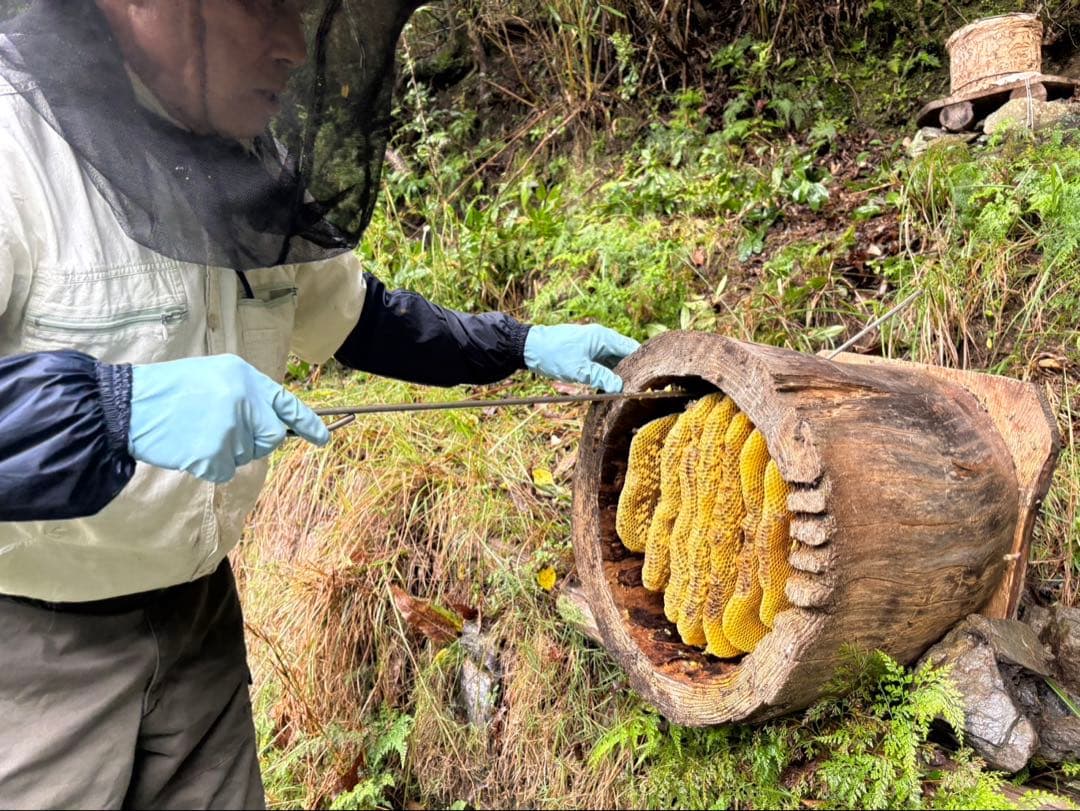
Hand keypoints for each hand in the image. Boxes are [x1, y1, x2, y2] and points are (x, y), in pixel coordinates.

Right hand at [128, 354, 328, 483]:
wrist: (126, 406)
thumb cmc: (167, 393)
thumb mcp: (212, 378)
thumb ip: (245, 395)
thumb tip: (272, 422)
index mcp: (244, 376)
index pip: (286, 402)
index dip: (308, 423)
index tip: (323, 439)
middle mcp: (244, 399)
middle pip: (272, 437)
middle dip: (256, 443)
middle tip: (226, 438)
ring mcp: (230, 427)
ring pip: (246, 455)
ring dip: (225, 453)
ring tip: (195, 433)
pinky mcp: (214, 453)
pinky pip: (224, 472)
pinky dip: (207, 468)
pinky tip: (187, 449)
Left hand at [523, 324, 639, 392]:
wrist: (530, 348)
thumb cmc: (554, 355)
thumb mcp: (580, 370)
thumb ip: (602, 378)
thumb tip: (620, 388)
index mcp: (603, 337)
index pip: (632, 348)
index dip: (642, 363)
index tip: (650, 378)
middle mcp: (602, 339)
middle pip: (625, 355)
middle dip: (632, 371)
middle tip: (639, 388)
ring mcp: (594, 345)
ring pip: (614, 360)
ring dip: (618, 374)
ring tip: (627, 390)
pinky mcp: (587, 353)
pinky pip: (603, 363)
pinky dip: (607, 374)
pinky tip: (610, 387)